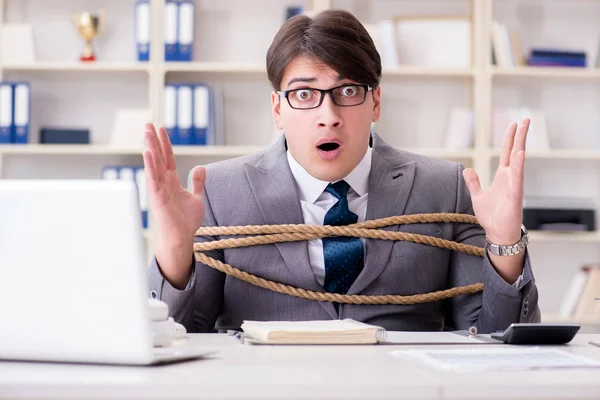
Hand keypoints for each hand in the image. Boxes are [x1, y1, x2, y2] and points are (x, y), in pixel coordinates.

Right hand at [143, 123, 205, 287]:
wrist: (182, 237)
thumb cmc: (186, 220)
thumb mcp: (196, 197)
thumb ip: (197, 182)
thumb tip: (200, 166)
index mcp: (172, 180)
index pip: (168, 157)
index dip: (165, 143)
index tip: (162, 128)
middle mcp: (164, 182)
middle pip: (158, 156)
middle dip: (154, 140)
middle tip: (148, 123)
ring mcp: (159, 188)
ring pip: (154, 164)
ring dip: (150, 147)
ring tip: (147, 132)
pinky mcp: (157, 197)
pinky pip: (153, 178)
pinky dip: (150, 165)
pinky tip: (147, 152)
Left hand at [462, 118, 529, 244]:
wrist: (498, 233)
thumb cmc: (492, 216)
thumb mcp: (478, 196)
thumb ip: (473, 182)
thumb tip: (467, 169)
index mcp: (502, 176)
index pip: (506, 152)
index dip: (509, 138)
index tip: (513, 124)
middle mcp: (510, 177)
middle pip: (515, 151)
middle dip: (520, 135)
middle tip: (525, 119)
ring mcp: (514, 184)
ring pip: (518, 160)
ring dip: (521, 144)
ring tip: (524, 128)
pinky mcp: (515, 194)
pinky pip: (518, 177)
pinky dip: (518, 165)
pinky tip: (520, 153)